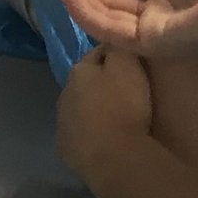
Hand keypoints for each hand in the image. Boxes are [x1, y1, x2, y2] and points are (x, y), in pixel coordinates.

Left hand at [58, 47, 151, 178]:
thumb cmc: (125, 108)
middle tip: (130, 94)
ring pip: (81, 108)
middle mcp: (64, 93)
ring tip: (121, 121)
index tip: (135, 65)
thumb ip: (119, 46)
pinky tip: (107, 142)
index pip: (98, 54)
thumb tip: (113, 36)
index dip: (117, 58)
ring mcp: (62, 123)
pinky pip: (80, 135)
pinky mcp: (66, 150)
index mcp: (79, 70)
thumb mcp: (128, 66)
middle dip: (103, 84)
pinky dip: (91, 134)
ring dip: (95, 110)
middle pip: (87, 82)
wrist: (115, 160)